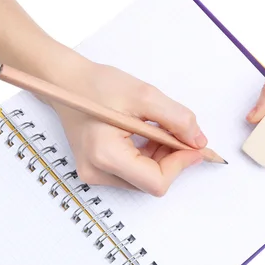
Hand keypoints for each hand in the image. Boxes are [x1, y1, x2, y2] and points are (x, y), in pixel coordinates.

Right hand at [48, 57, 206, 195]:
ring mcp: (94, 173)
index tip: (194, 146)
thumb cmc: (97, 85)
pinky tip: (146, 134)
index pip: (156, 181)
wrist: (66, 82)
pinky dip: (148, 156)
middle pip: (151, 182)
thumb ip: (177, 119)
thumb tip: (198, 142)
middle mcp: (97, 172)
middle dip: (171, 159)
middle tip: (178, 132)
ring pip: (144, 178)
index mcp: (105, 155)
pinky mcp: (96, 169)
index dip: (181, 164)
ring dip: (160, 157)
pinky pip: (133, 172)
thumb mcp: (145, 95)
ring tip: (157, 128)